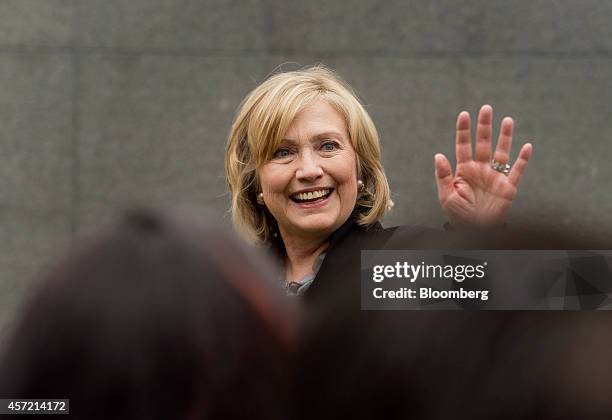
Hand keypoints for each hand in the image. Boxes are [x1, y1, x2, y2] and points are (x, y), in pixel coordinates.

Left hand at [434, 105, 532, 227]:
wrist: (475, 231)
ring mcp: (495, 177)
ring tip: (507, 120)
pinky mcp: (508, 187)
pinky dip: (523, 159)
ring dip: (505, 137)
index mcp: (464, 171)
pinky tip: (527, 146)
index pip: (463, 146)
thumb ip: (442, 176)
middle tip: (486, 108)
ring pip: (502, 152)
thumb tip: (438, 155)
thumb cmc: (459, 215)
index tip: (464, 114)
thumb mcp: (446, 196)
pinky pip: (517, 171)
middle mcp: (481, 170)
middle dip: (484, 126)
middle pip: (484, 143)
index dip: (463, 130)